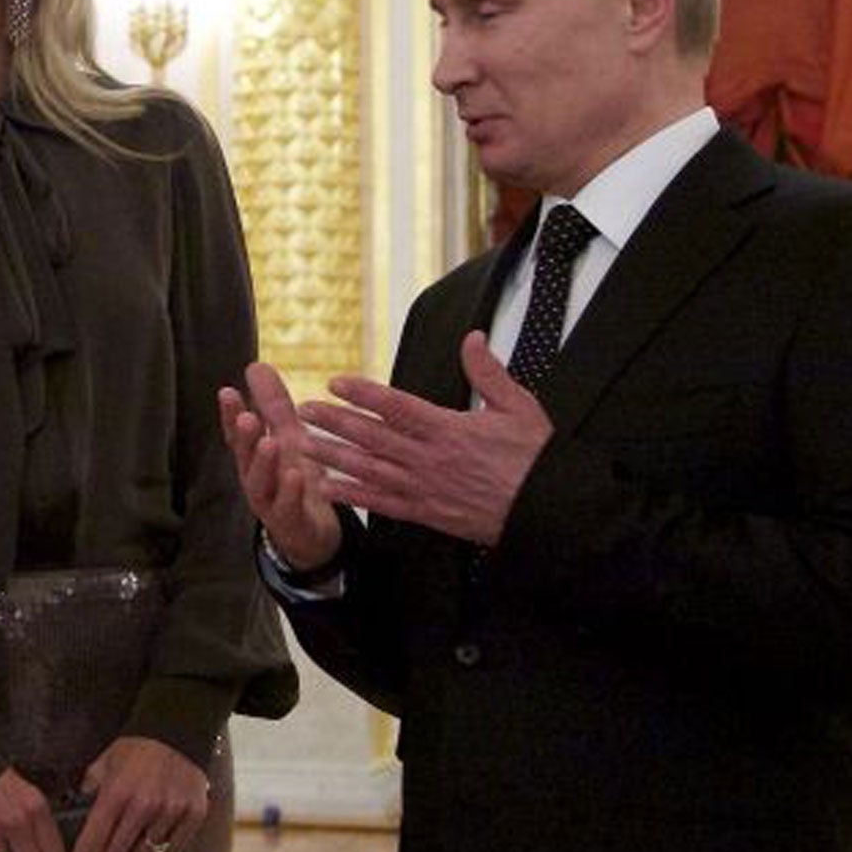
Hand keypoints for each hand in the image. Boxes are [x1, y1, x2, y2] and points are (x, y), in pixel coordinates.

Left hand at [64, 737, 208, 851]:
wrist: (179, 732)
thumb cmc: (135, 748)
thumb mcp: (104, 761)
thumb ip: (88, 786)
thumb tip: (70, 808)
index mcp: (117, 793)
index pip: (94, 840)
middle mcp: (144, 806)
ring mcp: (171, 813)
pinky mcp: (192, 817)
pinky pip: (172, 851)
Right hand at [219, 363, 341, 571]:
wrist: (312, 532)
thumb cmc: (294, 480)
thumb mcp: (287, 437)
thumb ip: (272, 404)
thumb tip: (254, 364)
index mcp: (253, 458)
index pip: (236, 434)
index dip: (230, 416)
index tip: (227, 392)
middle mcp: (255, 479)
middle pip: (244, 458)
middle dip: (244, 438)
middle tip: (247, 418)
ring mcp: (270, 503)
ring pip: (259, 484)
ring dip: (263, 464)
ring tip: (270, 444)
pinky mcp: (289, 522)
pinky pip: (287, 508)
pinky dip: (290, 493)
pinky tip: (296, 476)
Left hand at [299, 331, 552, 545]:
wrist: (547, 511)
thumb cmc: (536, 460)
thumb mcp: (519, 406)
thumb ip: (488, 372)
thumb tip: (473, 338)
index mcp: (449, 429)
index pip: (396, 406)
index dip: (363, 393)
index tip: (336, 382)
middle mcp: (430, 458)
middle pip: (372, 437)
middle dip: (335, 422)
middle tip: (304, 410)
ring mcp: (425, 487)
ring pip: (369, 470)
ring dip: (333, 457)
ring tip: (304, 445)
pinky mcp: (427, 513)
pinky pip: (383, 504)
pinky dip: (354, 497)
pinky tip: (329, 489)